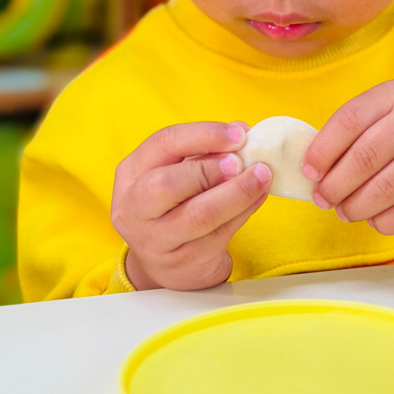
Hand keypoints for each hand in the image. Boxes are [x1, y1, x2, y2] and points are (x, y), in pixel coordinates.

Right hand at [111, 121, 271, 290]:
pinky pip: (219, 234)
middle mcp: (134, 208)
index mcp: (131, 173)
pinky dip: (244, 212)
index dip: (204, 135)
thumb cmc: (173, 205)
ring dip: (237, 192)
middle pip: (167, 184)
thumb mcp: (176, 172)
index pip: (163, 144)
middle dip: (210, 169)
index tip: (239, 134)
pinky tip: (258, 196)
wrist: (165, 264)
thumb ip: (204, 151)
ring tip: (262, 177)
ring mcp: (157, 240)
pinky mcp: (184, 262)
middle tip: (242, 161)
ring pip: (199, 215)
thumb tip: (241, 130)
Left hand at [301, 81, 393, 234]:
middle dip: (335, 186)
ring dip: (356, 207)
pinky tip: (376, 219)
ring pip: (383, 189)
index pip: (349, 120)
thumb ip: (362, 130)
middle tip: (324, 199)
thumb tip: (315, 167)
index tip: (309, 171)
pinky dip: (383, 221)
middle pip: (363, 158)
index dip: (322, 150)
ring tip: (346, 211)